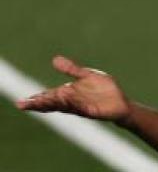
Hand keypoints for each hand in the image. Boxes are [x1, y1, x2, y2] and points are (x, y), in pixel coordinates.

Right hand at [16, 55, 131, 120]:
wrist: (121, 101)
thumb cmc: (103, 90)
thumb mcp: (86, 75)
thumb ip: (71, 69)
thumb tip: (54, 59)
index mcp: (68, 94)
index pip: (48, 96)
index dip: (35, 99)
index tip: (22, 102)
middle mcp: (72, 102)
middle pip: (52, 104)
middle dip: (39, 104)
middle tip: (24, 105)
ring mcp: (82, 108)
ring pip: (65, 107)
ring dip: (55, 103)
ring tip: (42, 101)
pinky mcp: (94, 112)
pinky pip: (84, 110)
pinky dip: (77, 106)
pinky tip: (71, 102)